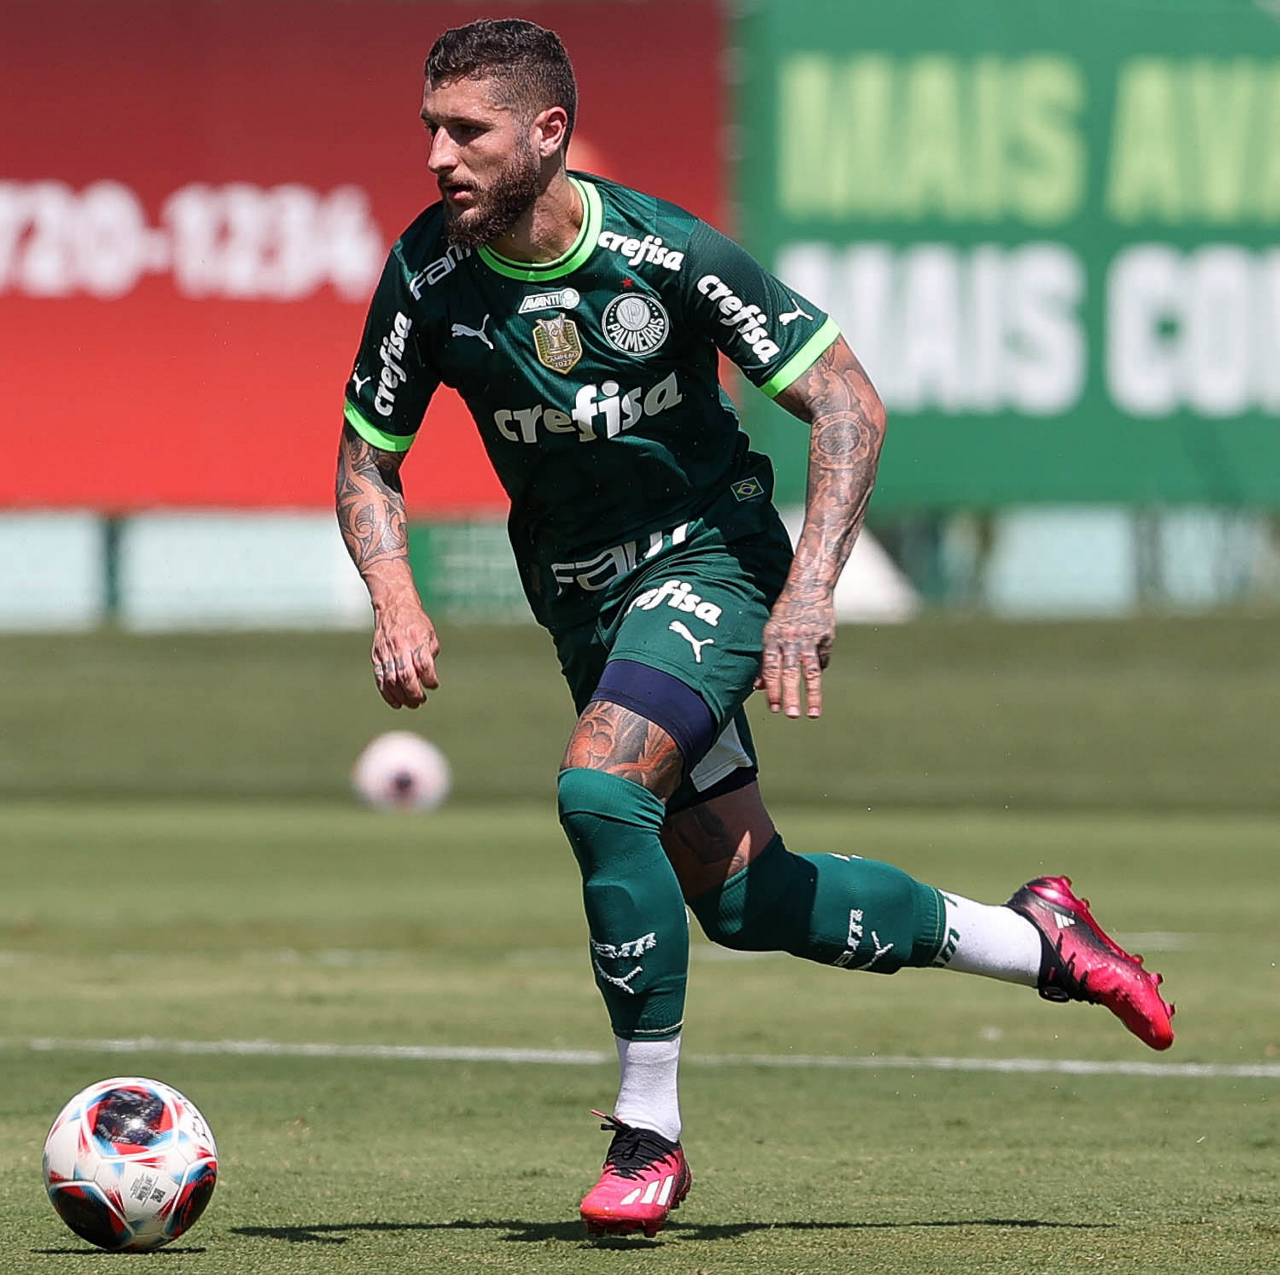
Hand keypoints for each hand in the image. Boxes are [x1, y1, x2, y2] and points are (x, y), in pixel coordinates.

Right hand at [370, 597, 439, 708]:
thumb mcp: (430, 634)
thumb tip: (427, 677)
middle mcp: (400, 646)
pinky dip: (388, 694)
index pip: (424, 665)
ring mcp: (386, 652)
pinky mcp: (376, 657)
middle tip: (421, 700)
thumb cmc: (415, 622)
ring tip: (411, 704)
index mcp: (416, 639)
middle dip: (414, 693)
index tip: (433, 685)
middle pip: (406, 676)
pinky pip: (380, 679)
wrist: (393, 606)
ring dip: (402, 697)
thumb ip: (430, 655)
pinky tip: (396, 703)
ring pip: (391, 681)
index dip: (430, 679)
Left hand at [755, 589, 834, 717]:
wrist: (809, 588)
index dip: (772, 689)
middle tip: (791, 715)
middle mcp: (791, 640)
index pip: (771, 669)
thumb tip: (758, 687)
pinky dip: (819, 669)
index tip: (774, 708)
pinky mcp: (826, 638)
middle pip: (790, 672)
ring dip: (812, 695)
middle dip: (790, 695)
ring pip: (811, 671)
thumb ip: (766, 660)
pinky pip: (822, 660)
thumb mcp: (769, 632)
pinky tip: (816, 676)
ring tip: (813, 714)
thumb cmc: (784, 614)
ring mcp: (810, 639)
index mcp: (773, 638)